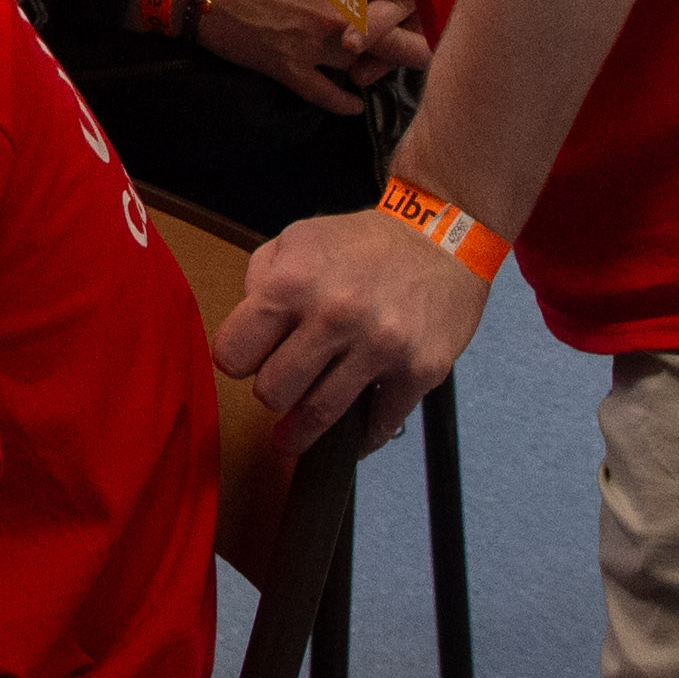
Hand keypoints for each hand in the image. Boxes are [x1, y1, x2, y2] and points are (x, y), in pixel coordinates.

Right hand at [194, 0, 431, 112]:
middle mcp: (336, 5)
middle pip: (401, 21)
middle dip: (420, 27)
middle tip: (425, 32)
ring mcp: (316, 41)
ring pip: (371, 63)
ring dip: (384, 66)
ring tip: (389, 65)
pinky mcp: (291, 68)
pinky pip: (329, 95)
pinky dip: (346, 103)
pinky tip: (355, 103)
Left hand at [219, 203, 495, 457]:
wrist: (443, 239)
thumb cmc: (362, 243)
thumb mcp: (297, 239)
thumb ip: (260, 281)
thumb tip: (246, 333)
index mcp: (294, 281)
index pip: (235, 353)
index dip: (236, 361)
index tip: (247, 364)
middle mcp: (335, 314)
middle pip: (273, 393)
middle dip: (272, 394)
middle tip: (282, 389)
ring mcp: (381, 346)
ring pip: (319, 415)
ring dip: (302, 431)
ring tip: (293, 437)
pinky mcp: (420, 370)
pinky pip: (378, 425)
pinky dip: (362, 435)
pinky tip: (353, 432)